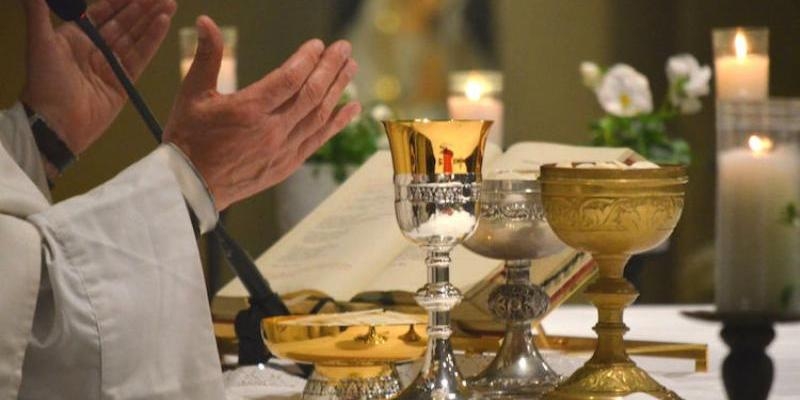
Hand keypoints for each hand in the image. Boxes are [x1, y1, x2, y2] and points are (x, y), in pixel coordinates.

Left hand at [20, 0, 175, 154]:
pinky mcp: (124, 82)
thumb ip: (37, 14)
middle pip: (124, 23)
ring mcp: (111, 65)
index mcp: (76, 37)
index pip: (102, 13)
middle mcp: (96, 49)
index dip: (121, 1)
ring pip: (135, 37)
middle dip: (143, 8)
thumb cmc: (45, 83)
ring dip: (152, 21)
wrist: (57, 123)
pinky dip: (152, 40)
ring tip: (170, 5)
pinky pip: (141, 56)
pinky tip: (163, 24)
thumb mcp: (40, 43)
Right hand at [164, 16, 359, 210]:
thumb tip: (204, 21)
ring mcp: (283, 149)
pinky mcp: (287, 164)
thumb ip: (206, 56)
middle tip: (345, 48)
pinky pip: (319, 140)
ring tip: (351, 68)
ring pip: (319, 115)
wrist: (190, 187)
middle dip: (330, 68)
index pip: (289, 79)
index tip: (319, 44)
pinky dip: (338, 123)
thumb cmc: (188, 139)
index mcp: (248, 110)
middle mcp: (271, 130)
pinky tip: (352, 108)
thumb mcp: (192, 94)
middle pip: (311, 94)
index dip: (307, 59)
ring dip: (338, 90)